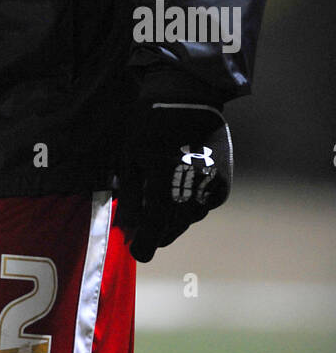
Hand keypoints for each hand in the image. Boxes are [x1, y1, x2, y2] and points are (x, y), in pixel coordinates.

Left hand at [115, 103, 231, 262]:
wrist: (189, 100)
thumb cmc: (150, 124)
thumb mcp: (129, 156)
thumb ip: (130, 197)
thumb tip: (129, 230)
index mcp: (164, 171)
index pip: (155, 220)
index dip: (144, 242)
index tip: (137, 253)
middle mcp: (193, 182)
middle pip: (173, 225)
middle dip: (155, 231)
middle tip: (139, 234)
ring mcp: (211, 185)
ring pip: (188, 219)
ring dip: (171, 219)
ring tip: (156, 206)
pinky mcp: (222, 185)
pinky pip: (201, 208)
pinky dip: (186, 208)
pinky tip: (175, 194)